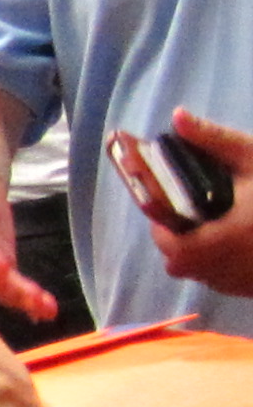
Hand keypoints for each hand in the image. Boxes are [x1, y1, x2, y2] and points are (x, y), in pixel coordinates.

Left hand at [149, 107, 252, 299]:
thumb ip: (214, 141)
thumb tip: (178, 115)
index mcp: (202, 245)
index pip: (161, 234)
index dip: (165, 212)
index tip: (178, 193)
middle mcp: (210, 273)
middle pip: (178, 250)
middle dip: (184, 227)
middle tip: (205, 201)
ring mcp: (229, 285)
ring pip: (200, 263)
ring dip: (205, 242)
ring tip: (227, 214)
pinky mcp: (247, 290)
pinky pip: (222, 272)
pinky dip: (226, 254)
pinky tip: (246, 234)